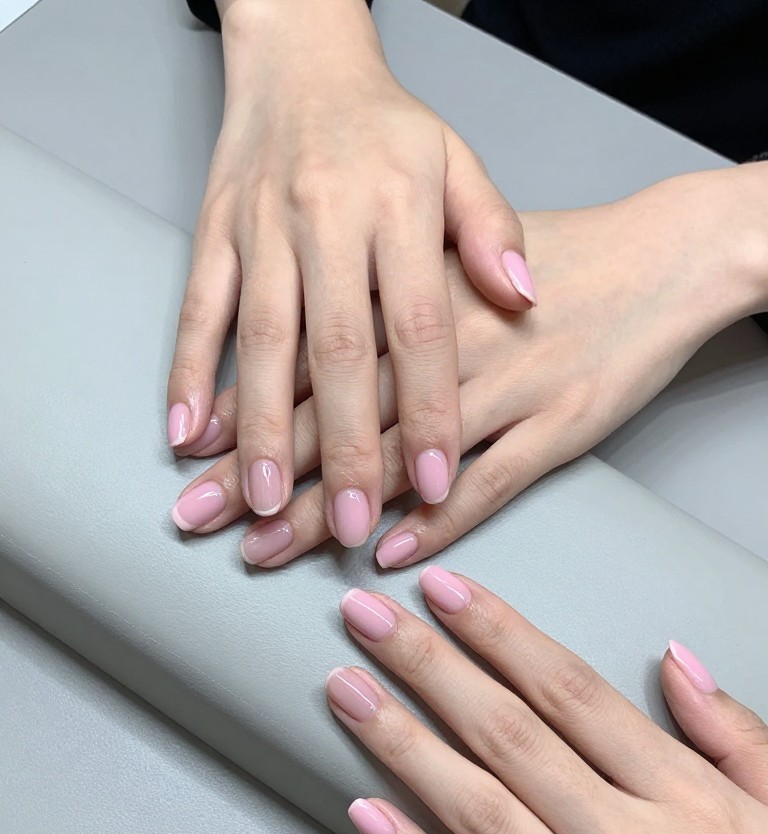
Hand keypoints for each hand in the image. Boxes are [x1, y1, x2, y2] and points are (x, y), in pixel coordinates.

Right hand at [166, 0, 529, 545]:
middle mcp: (326, 221)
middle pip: (335, 352)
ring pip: (259, 343)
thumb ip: (493, 230)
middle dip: (343, 447)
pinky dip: (187, 374)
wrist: (299, 61)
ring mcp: (262, 230)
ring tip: (265, 505)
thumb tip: (527, 298)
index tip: (435, 484)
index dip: (426, 411)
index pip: (418, 328)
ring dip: (259, 430)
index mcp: (399, 206)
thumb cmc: (386, 127)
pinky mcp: (214, 235)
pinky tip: (187, 435)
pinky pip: (196, 311)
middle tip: (350, 525)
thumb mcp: (458, 162)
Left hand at [169, 167, 767, 564]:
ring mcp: (505, 392)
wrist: (659, 258)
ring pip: (400, 462)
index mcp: (415, 297)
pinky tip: (391, 554)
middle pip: (339, 421)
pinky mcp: (557, 428)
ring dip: (329, 510)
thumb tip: (312, 349)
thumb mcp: (463, 252)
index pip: (315, 362)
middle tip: (198, 520)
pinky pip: (491, 485)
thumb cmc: (554, 260)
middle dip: (264, 475)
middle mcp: (449, 348)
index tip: (198, 455)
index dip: (254, 411)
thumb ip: (390, 294)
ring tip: (263, 551)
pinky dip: (440, 521)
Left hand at [327, 569, 767, 833]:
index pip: (573, 693)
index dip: (501, 634)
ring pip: (478, 812)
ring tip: (348, 690)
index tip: (448, 591)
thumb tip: (674, 657)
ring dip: (403, 743)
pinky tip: (366, 813)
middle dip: (430, 666)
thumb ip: (734, 734)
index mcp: (689, 803)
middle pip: (509, 737)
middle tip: (370, 617)